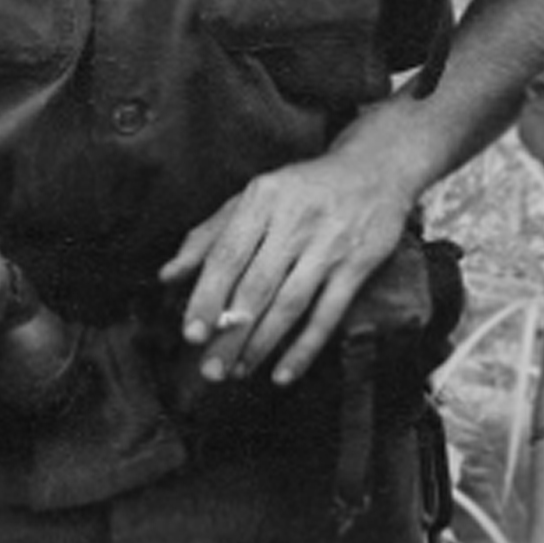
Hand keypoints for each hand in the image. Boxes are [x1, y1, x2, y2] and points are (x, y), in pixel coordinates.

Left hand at [161, 139, 418, 386]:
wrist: (375, 169)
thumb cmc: (303, 190)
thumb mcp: (254, 198)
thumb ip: (209, 236)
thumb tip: (168, 276)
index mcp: (262, 199)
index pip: (228, 255)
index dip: (207, 298)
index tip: (192, 335)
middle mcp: (296, 220)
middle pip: (256, 286)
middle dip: (230, 334)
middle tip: (210, 370)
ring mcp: (330, 243)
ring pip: (290, 304)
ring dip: (261, 344)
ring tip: (238, 371)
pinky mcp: (359, 264)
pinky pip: (327, 314)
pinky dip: (304, 348)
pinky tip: (283, 373)